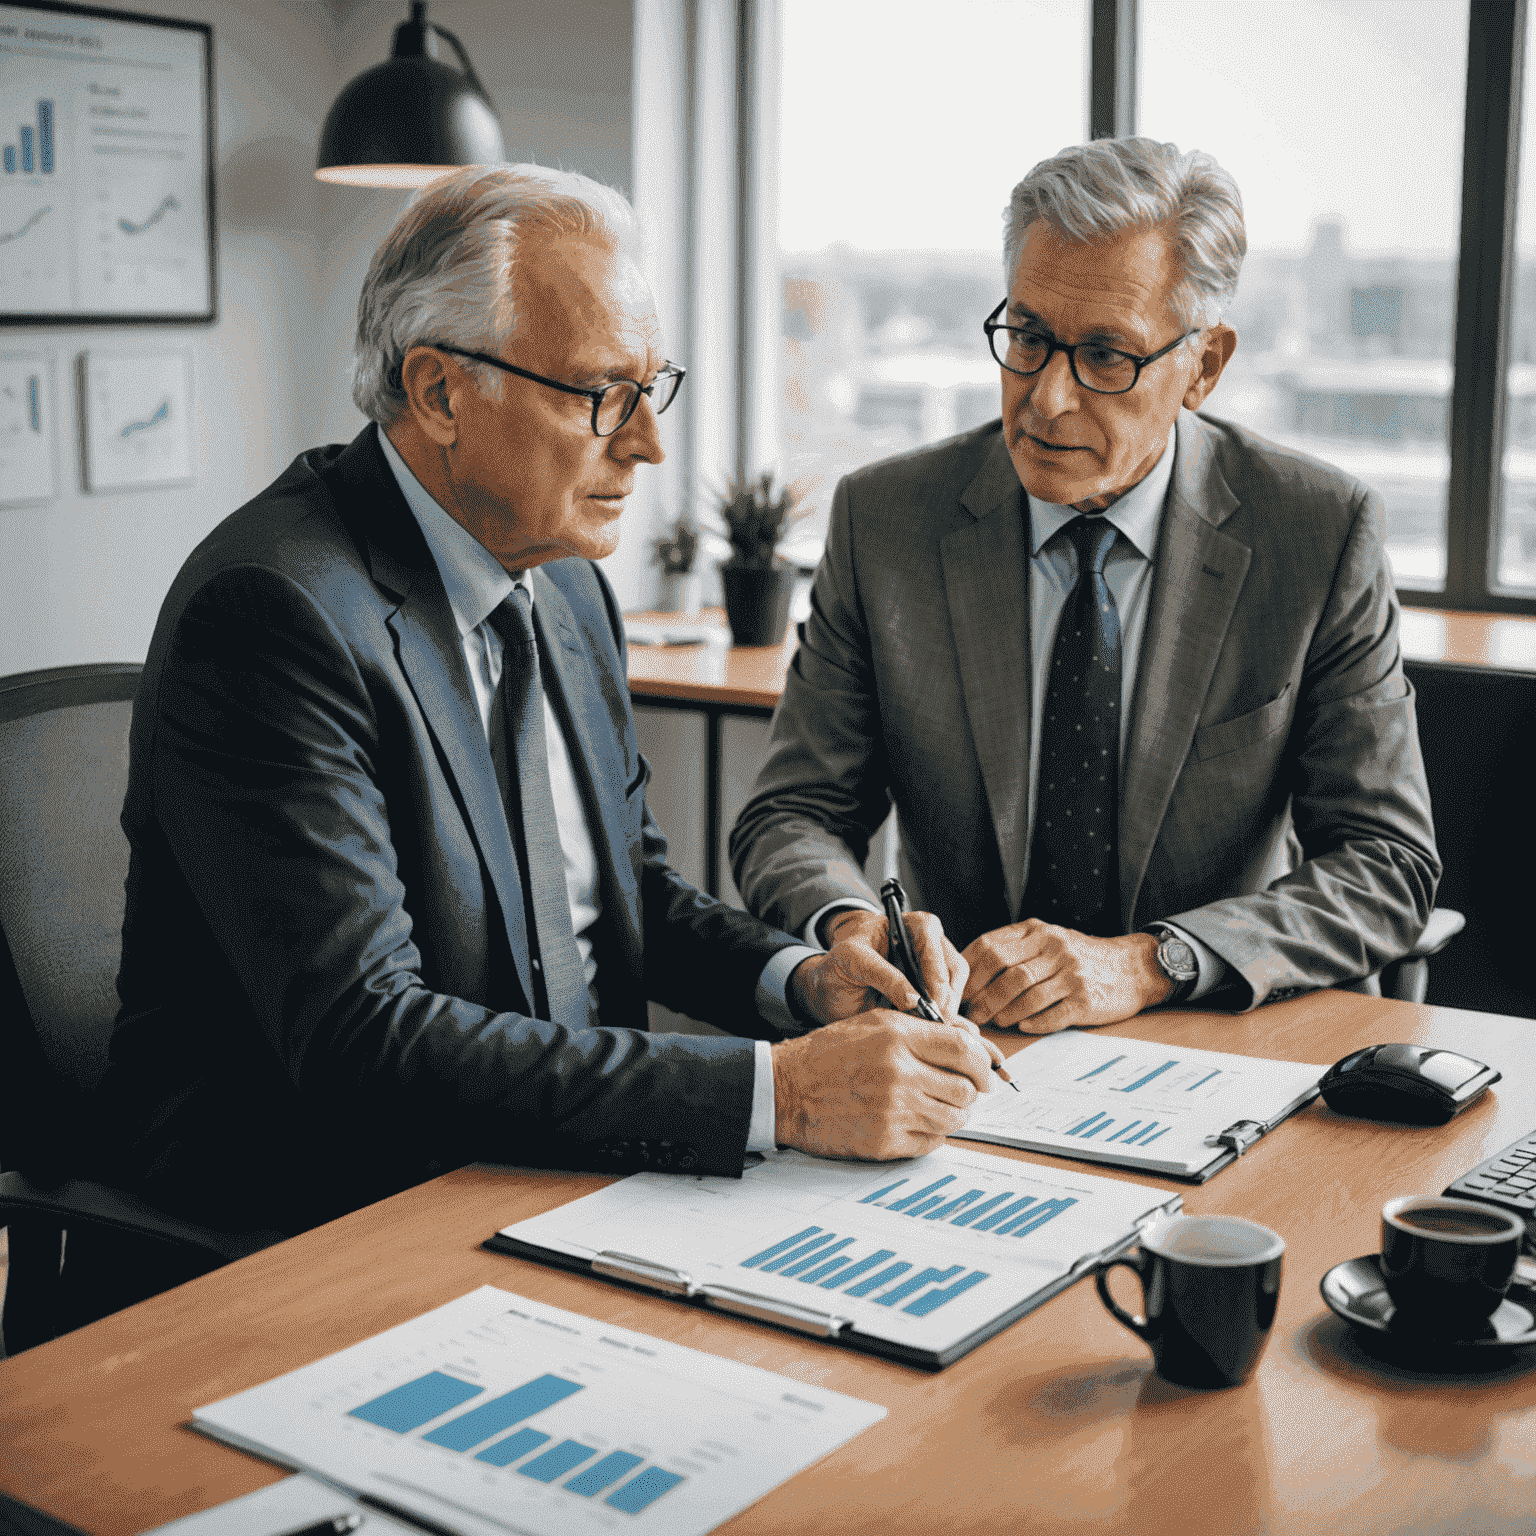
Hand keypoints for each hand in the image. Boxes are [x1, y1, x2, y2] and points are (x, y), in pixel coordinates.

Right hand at [772, 1011, 1001, 1159]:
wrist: (785, 1090)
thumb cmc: (828, 1054)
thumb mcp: (874, 1023)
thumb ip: (921, 1030)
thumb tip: (969, 1047)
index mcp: (898, 1037)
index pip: (965, 1050)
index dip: (981, 1064)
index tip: (983, 1074)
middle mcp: (900, 1073)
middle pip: (965, 1089)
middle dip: (967, 1092)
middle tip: (957, 1092)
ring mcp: (894, 1110)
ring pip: (954, 1118)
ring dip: (951, 1114)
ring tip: (934, 1107)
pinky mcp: (886, 1141)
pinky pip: (933, 1142)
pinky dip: (931, 1134)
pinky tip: (914, 1122)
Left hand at [789, 907, 966, 1024]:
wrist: (830, 992)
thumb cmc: (840, 967)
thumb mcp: (852, 962)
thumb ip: (883, 976)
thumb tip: (915, 1000)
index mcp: (907, 925)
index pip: (929, 933)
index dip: (933, 966)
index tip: (929, 999)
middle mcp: (927, 947)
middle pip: (952, 966)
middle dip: (945, 996)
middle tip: (932, 1020)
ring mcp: (934, 975)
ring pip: (955, 990)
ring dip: (946, 1012)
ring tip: (929, 1030)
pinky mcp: (934, 1000)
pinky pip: (952, 1011)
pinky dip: (948, 1026)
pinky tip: (938, 1037)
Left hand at [961, 922, 1170, 1031]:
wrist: (1131, 968)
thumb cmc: (1080, 958)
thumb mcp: (1048, 940)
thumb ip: (1014, 950)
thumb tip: (970, 974)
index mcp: (1037, 932)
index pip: (991, 946)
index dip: (969, 970)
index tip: (958, 989)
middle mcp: (1053, 948)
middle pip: (1006, 971)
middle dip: (983, 995)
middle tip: (971, 1012)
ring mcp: (1071, 974)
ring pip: (1026, 994)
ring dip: (1004, 1012)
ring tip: (994, 1021)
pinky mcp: (1085, 999)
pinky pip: (1051, 1014)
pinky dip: (1033, 1022)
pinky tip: (1023, 1027)